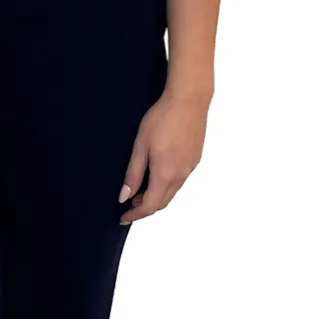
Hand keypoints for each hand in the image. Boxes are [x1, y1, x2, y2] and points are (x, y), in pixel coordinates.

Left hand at [117, 89, 209, 224]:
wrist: (189, 101)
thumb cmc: (162, 119)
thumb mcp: (140, 146)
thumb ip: (133, 173)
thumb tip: (124, 196)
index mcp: (165, 174)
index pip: (149, 207)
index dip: (134, 215)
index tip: (123, 217)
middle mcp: (180, 176)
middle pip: (162, 203)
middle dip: (144, 208)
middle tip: (128, 204)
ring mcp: (190, 168)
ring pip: (172, 192)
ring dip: (156, 196)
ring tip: (140, 189)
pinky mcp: (195, 160)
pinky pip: (180, 181)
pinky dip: (166, 185)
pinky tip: (157, 174)